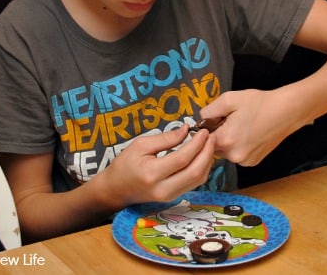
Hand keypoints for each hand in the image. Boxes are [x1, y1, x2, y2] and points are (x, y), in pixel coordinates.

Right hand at [102, 124, 216, 204]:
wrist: (116, 190)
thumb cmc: (125, 165)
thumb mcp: (140, 145)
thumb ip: (165, 139)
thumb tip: (186, 130)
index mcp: (152, 173)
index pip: (182, 158)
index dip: (197, 143)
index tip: (202, 131)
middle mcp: (163, 188)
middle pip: (195, 171)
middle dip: (207, 152)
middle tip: (211, 136)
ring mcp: (170, 196)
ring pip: (199, 179)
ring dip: (207, 160)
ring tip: (209, 144)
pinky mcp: (175, 197)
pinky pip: (195, 183)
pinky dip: (202, 168)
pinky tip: (202, 155)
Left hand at [200, 87, 313, 165]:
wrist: (286, 111)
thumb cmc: (259, 103)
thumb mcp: (229, 99)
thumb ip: (208, 111)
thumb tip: (200, 121)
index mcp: (226, 140)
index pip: (202, 140)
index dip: (205, 129)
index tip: (214, 120)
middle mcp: (234, 156)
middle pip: (213, 147)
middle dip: (217, 134)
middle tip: (230, 120)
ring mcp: (245, 161)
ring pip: (225, 152)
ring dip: (227, 141)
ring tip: (242, 126)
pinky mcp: (253, 162)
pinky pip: (237, 155)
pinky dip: (238, 146)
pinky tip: (249, 134)